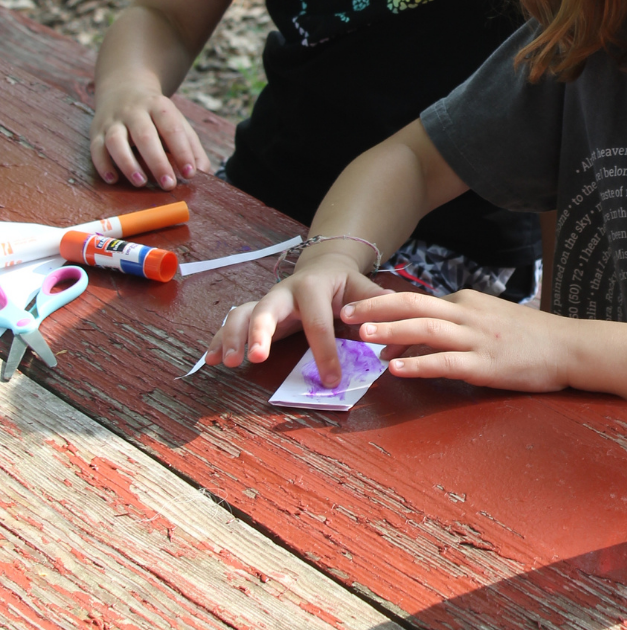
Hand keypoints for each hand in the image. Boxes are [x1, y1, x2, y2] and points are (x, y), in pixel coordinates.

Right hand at [90, 80, 211, 188]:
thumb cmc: (157, 115)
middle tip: (168, 185)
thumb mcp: (177, 122)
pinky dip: (103, 165)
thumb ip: (191, 147)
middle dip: (157, 162)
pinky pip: (96, 148)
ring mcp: (113, 121)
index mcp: (160, 107)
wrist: (124, 88)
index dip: (182, 151)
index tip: (190, 173)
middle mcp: (135, 111)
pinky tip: (113, 180)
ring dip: (128, 163)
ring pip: (116, 141)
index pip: (173, 129)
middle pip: (145, 136)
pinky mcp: (96, 131)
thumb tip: (205, 172)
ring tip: (140, 182)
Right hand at [206, 251, 391, 385]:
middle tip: (255, 358)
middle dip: (259, 332)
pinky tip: (208, 361)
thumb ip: (376, 304)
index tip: (332, 380)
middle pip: (266, 308)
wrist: (323, 266)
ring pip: (241, 315)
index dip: (324, 351)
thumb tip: (398, 320)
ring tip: (227, 363)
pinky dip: (218, 341)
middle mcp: (283, 292)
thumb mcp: (362, 289)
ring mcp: (265, 302)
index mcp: (313, 287)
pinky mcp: (253, 314)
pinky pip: (231, 325)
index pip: (318, 321)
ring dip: (232, 338)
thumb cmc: (345, 285)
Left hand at [341, 289, 571, 391]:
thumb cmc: (531, 337)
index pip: (419, 301)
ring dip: (391, 331)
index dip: (384, 308)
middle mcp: (468, 314)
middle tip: (345, 314)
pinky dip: (418, 364)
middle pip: (414, 305)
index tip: (358, 315)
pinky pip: (445, 362)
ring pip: (425, 329)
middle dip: (376, 308)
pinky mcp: (486, 365)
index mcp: (468, 301)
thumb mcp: (491, 320)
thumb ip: (458, 325)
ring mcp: (477, 339)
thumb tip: (419, 340)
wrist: (571, 347)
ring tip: (362, 338)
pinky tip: (397, 369)